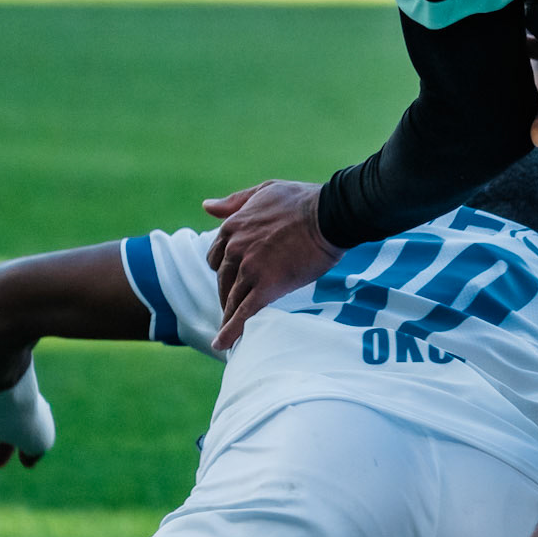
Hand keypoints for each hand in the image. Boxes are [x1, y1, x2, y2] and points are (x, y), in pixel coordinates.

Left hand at [204, 180, 340, 350]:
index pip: (216, 257)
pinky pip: (244, 313)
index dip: (224, 270)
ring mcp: (249, 269)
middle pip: (223, 280)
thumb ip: (234, 202)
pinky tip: (222, 345)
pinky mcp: (267, 286)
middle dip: (227, 294)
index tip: (232, 280)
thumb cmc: (302, 200)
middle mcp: (235, 249)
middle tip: (234, 307)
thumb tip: (207, 206)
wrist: (330, 214)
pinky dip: (231, 331)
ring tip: (227, 331)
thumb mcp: (263, 191)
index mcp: (232, 227)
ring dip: (228, 316)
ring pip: (232, 299)